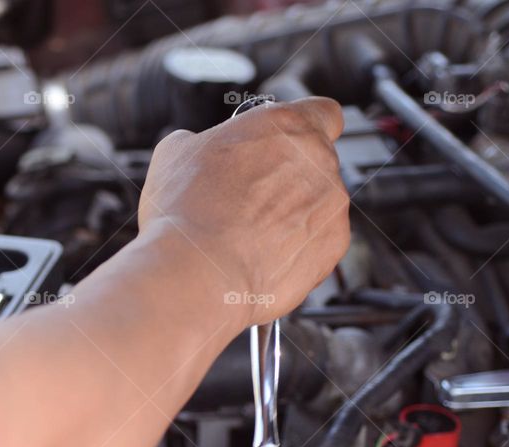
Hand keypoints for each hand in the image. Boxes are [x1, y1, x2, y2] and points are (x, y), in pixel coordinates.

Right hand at [138, 97, 349, 324]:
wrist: (200, 272)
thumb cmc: (187, 210)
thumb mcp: (176, 153)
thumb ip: (202, 142)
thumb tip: (196, 147)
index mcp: (287, 125)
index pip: (322, 113)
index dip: (302, 129)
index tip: (280, 144)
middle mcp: (319, 161)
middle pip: (314, 164)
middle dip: (285, 179)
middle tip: (244, 197)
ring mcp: (332, 207)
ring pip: (316, 206)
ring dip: (288, 215)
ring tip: (244, 235)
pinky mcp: (332, 249)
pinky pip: (316, 243)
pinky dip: (293, 249)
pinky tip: (257, 256)